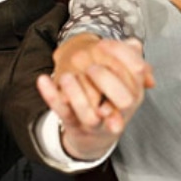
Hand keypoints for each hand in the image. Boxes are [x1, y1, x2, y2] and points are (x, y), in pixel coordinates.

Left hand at [37, 35, 154, 159]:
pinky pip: (62, 112)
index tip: (103, 44)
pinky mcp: (74, 125)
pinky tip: (43, 79)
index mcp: (135, 93)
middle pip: (124, 100)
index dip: (123, 54)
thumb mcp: (124, 80)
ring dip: (77, 93)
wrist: (95, 136)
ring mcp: (96, 122)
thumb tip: (134, 44)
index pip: (137, 72)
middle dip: (107, 80)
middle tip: (92, 68)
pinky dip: (51, 95)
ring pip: (90, 115)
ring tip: (67, 77)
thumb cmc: (110, 101)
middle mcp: (120, 112)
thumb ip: (129, 58)